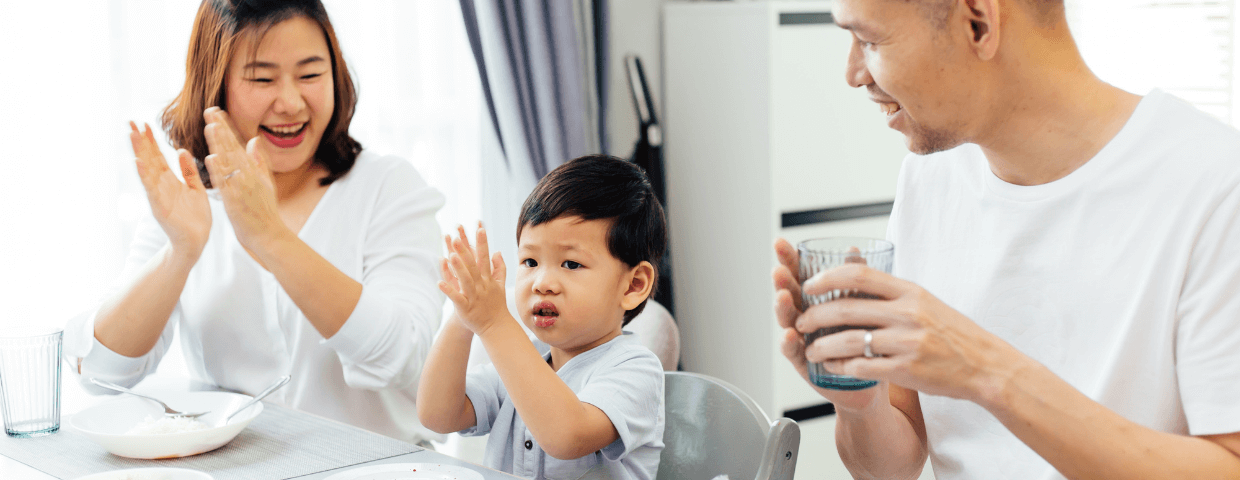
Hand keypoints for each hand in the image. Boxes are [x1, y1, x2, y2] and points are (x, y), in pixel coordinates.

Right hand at [129, 121, 210, 258]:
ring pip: (147, 170)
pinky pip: (151, 189)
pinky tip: (138, 162)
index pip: (158, 156)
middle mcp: (161, 185)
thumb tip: (182, 150)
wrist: (197, 240)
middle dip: (140, 141)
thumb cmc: (196, 216)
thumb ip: (189, 171)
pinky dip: (145, 175)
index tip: (145, 123)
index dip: (151, 140)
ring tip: (131, 135)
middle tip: (130, 122)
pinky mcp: (160, 207)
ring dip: (139, 152)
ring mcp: (158, 195)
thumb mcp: (195, 188)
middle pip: (148, 159)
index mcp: (171, 180)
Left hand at [201, 107, 288, 253]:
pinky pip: (225, 183)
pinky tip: (210, 158)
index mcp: (253, 170)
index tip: (216, 112)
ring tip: (210, 126)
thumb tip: (253, 140)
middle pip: (231, 148)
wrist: (269, 234)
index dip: (226, 127)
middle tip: (209, 110)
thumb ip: (259, 161)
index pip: (237, 143)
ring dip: (219, 144)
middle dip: (220, 128)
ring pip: (228, 162)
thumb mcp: (266, 182)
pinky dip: (219, 170)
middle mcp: (248, 175)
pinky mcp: (235, 200)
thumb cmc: (265, 211)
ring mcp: (242, 187)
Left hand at [439, 224, 511, 335]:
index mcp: (488, 279)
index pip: (485, 257)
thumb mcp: (499, 285)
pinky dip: (449, 290)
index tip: (480, 227)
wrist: (496, 327)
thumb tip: (497, 251)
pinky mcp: (465, 308)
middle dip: (464, 251)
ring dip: (458, 268)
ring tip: (450, 255)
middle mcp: (481, 286)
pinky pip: (456, 298)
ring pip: (465, 280)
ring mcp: (474, 296)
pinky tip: (440, 283)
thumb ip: (499, 268)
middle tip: (455, 237)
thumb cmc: (496, 305)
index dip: (482, 242)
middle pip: (472, 266)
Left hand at [776, 238, 1023, 405]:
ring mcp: (906, 343)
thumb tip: (854, 278)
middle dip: (815, 316)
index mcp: (910, 292)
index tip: (808, 285)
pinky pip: (861, 367)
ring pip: (849, 340)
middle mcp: (907, 314)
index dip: (827, 278)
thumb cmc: (952, 333)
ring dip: (822, 346)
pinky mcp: (906, 370)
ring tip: (810, 349)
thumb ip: (892, 293)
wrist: (985, 365)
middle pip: (847, 309)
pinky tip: (833, 367)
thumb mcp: (925, 302)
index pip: (859, 276)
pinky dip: (841, 367)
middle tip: (800, 321)